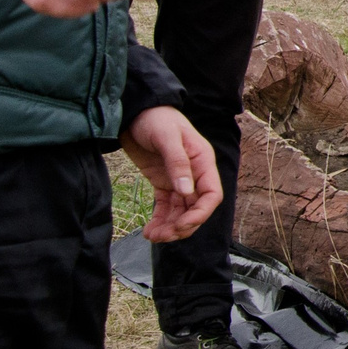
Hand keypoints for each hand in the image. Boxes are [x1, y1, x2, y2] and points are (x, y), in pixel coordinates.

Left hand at [122, 106, 220, 241]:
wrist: (136, 112)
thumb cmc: (156, 119)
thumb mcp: (166, 137)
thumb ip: (178, 163)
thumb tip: (187, 191)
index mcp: (202, 161)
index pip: (211, 194)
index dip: (200, 213)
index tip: (182, 226)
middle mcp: (194, 173)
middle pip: (196, 207)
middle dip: (182, 225)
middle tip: (162, 236)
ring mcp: (179, 179)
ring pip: (181, 211)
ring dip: (170, 227)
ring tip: (152, 235)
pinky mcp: (163, 183)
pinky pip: (166, 207)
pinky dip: (160, 220)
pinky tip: (149, 230)